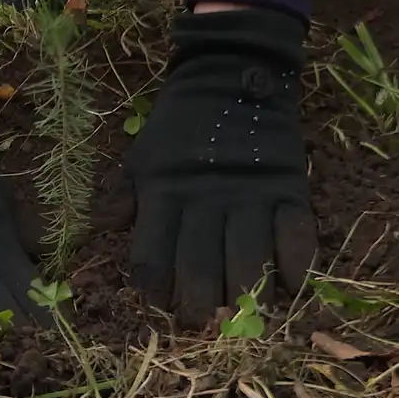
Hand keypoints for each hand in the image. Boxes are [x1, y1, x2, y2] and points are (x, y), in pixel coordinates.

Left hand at [123, 10, 316, 326]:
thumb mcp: (142, 155)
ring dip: (246, 297)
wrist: (231, 73)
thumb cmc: (180, 124)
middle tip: (201, 324)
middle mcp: (204, 201)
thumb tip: (102, 229)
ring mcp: (250, 196)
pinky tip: (291, 288)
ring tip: (245, 315)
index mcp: (164, 194)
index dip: (154, 290)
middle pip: (200, 269)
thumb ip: (123, 195)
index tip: (161, 305)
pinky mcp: (288, 188)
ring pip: (248, 263)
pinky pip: (296, 238)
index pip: (152, 257)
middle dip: (198, 306)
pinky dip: (296, 268)